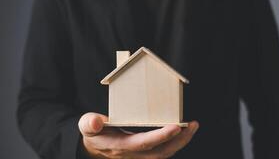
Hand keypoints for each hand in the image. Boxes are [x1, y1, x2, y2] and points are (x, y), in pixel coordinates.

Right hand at [78, 113, 198, 158]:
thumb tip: (97, 122)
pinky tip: (182, 133)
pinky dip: (175, 143)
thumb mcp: (86, 126)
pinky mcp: (144, 154)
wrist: (94, 148)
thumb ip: (89, 123)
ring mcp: (139, 157)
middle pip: (161, 152)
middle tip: (192, 125)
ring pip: (164, 154)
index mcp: (120, 146)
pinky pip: (163, 152)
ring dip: (181, 142)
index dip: (160, 137)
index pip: (143, 143)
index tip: (176, 126)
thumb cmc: (92, 134)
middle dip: (179, 140)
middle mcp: (132, 155)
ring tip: (192, 127)